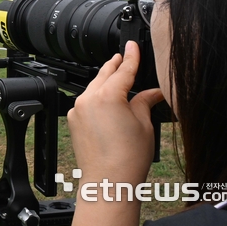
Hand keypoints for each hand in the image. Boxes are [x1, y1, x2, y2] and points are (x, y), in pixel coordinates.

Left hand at [68, 40, 163, 185]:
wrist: (108, 181)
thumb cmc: (127, 158)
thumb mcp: (144, 124)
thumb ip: (145, 102)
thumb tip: (153, 93)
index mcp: (108, 95)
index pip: (123, 70)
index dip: (131, 56)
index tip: (132, 45)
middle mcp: (88, 99)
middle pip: (104, 74)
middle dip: (115, 65)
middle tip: (123, 55)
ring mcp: (77, 109)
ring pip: (93, 87)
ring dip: (105, 81)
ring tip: (116, 76)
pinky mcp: (73, 120)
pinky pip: (86, 102)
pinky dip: (96, 97)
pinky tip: (107, 100)